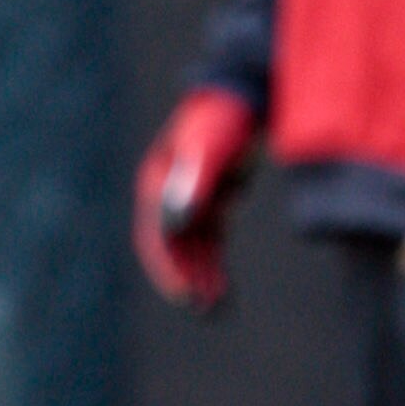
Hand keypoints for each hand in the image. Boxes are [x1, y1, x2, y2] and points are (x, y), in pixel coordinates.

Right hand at [134, 87, 259, 309]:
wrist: (249, 93)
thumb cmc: (228, 118)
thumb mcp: (210, 150)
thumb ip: (193, 184)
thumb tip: (174, 226)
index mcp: (157, 181)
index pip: (156, 236)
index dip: (168, 269)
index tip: (186, 297)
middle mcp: (166, 192)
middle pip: (171, 248)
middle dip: (186, 281)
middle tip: (205, 312)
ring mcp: (187, 197)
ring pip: (189, 248)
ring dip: (199, 278)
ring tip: (216, 309)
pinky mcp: (209, 199)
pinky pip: (206, 241)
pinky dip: (212, 264)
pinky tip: (222, 287)